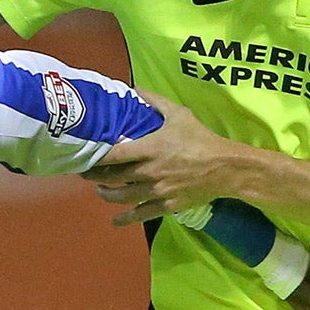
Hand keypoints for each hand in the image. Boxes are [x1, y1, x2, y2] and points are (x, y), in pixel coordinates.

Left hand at [88, 92, 251, 224]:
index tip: (85, 155)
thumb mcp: (179, 114)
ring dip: (106, 195)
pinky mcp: (166, 205)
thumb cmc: (201, 139)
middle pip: (113, 177)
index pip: (115, 154)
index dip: (97, 157)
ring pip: (122, 197)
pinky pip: (140, 214)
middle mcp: (149, 171)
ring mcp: (157, 191)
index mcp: (150, 148)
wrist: (225, 168)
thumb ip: (155, 101)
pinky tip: (116, 221)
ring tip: (99, 190)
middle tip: (85, 173)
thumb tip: (135, 88)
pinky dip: (125, 219)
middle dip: (95, 176)